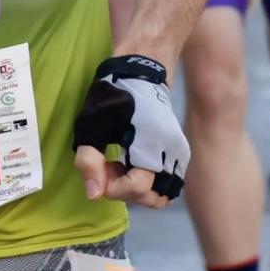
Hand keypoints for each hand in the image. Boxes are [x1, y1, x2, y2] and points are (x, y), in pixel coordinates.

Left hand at [71, 55, 186, 210]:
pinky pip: (166, 183)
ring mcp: (180, 155)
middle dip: (124, 189)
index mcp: (152, 145)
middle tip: (108, 166)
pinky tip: (129, 163)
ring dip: (137, 189)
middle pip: (151, 197)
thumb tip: (94, 195)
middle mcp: (173, 154)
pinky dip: (147, 182)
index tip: (100, 168)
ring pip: (161, 194)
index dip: (113, 186)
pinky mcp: (180, 154)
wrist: (140, 73)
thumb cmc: (112, 96)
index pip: (137, 188)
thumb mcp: (91, 124)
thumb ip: (89, 160)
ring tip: (118, 166)